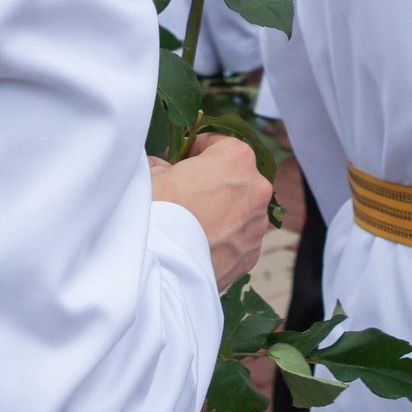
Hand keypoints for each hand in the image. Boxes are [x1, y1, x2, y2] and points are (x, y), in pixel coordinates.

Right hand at [150, 135, 273, 291]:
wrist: (162, 267)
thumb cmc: (159, 212)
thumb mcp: (153, 176)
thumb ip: (164, 166)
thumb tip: (163, 169)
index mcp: (237, 158)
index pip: (218, 144)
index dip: (195, 151)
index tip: (180, 161)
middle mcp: (257, 188)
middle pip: (233, 178)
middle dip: (213, 182)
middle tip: (185, 194)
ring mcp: (257, 224)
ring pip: (240, 210)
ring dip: (222, 211)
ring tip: (192, 224)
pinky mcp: (252, 254)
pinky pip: (239, 238)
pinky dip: (224, 239)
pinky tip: (200, 244)